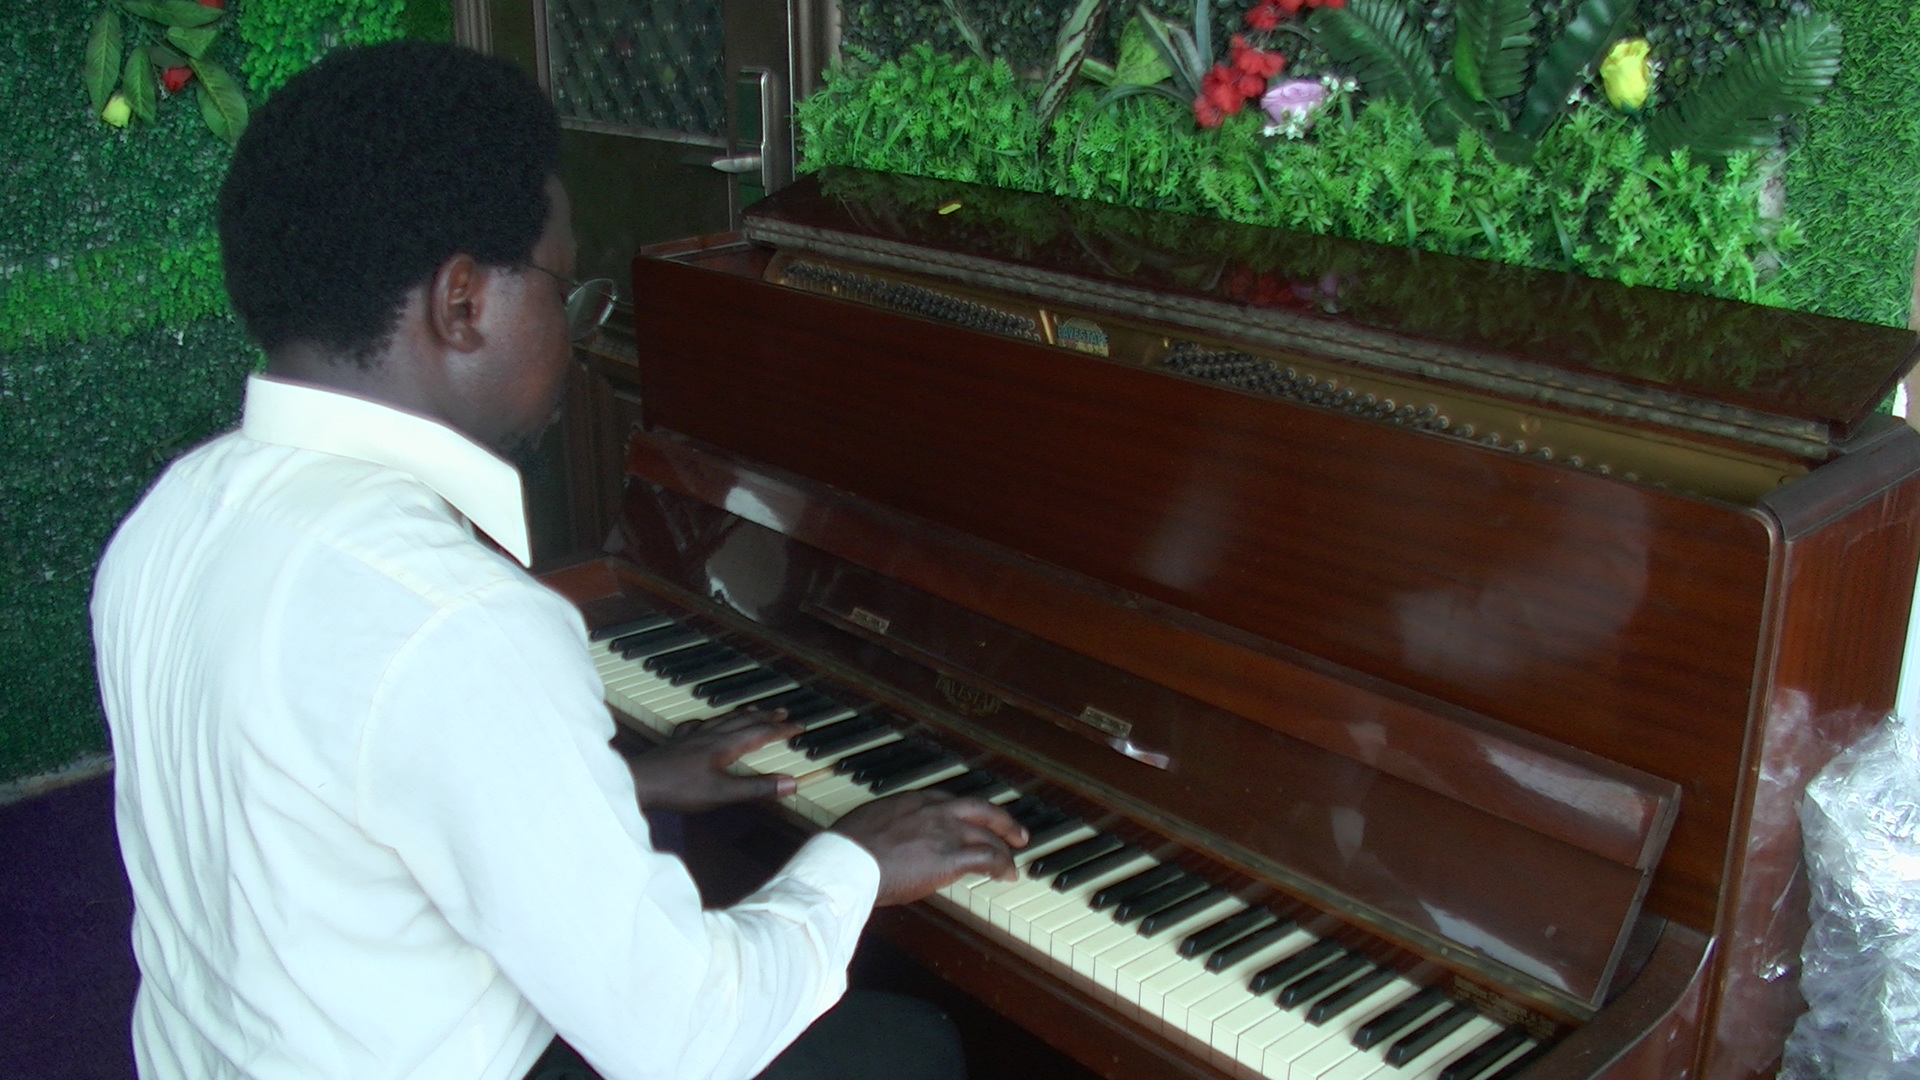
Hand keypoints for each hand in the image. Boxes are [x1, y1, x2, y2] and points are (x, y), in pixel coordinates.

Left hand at [622, 708, 799, 813]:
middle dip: (766, 716)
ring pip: (723, 719)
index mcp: (725, 745)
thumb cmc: (679, 789)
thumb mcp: (722, 793)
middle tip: (783, 711)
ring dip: (743, 714)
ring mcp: (692, 737)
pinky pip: (699, 725)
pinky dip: (710, 721)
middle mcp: (711, 735)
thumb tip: (791, 783)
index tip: (800, 726)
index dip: (781, 729)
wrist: (639, 782)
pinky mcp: (677, 743)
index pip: (760, 733)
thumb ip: (756, 788)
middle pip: (744, 721)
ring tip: (753, 710)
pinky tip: (705, 723)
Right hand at [831, 790, 1028, 905]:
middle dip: (1003, 821)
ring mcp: (945, 832)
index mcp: (913, 800)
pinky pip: (988, 859)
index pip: (952, 801)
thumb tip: (884, 842)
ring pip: (989, 835)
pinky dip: (1002, 866)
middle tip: (1016, 833)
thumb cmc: (847, 849)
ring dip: (1005, 851)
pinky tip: (1006, 875)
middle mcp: (935, 811)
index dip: (968, 812)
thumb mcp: (868, 824)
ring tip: (1013, 863)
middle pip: (981, 809)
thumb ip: (886, 828)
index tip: (975, 820)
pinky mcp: (951, 857)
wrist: (848, 862)